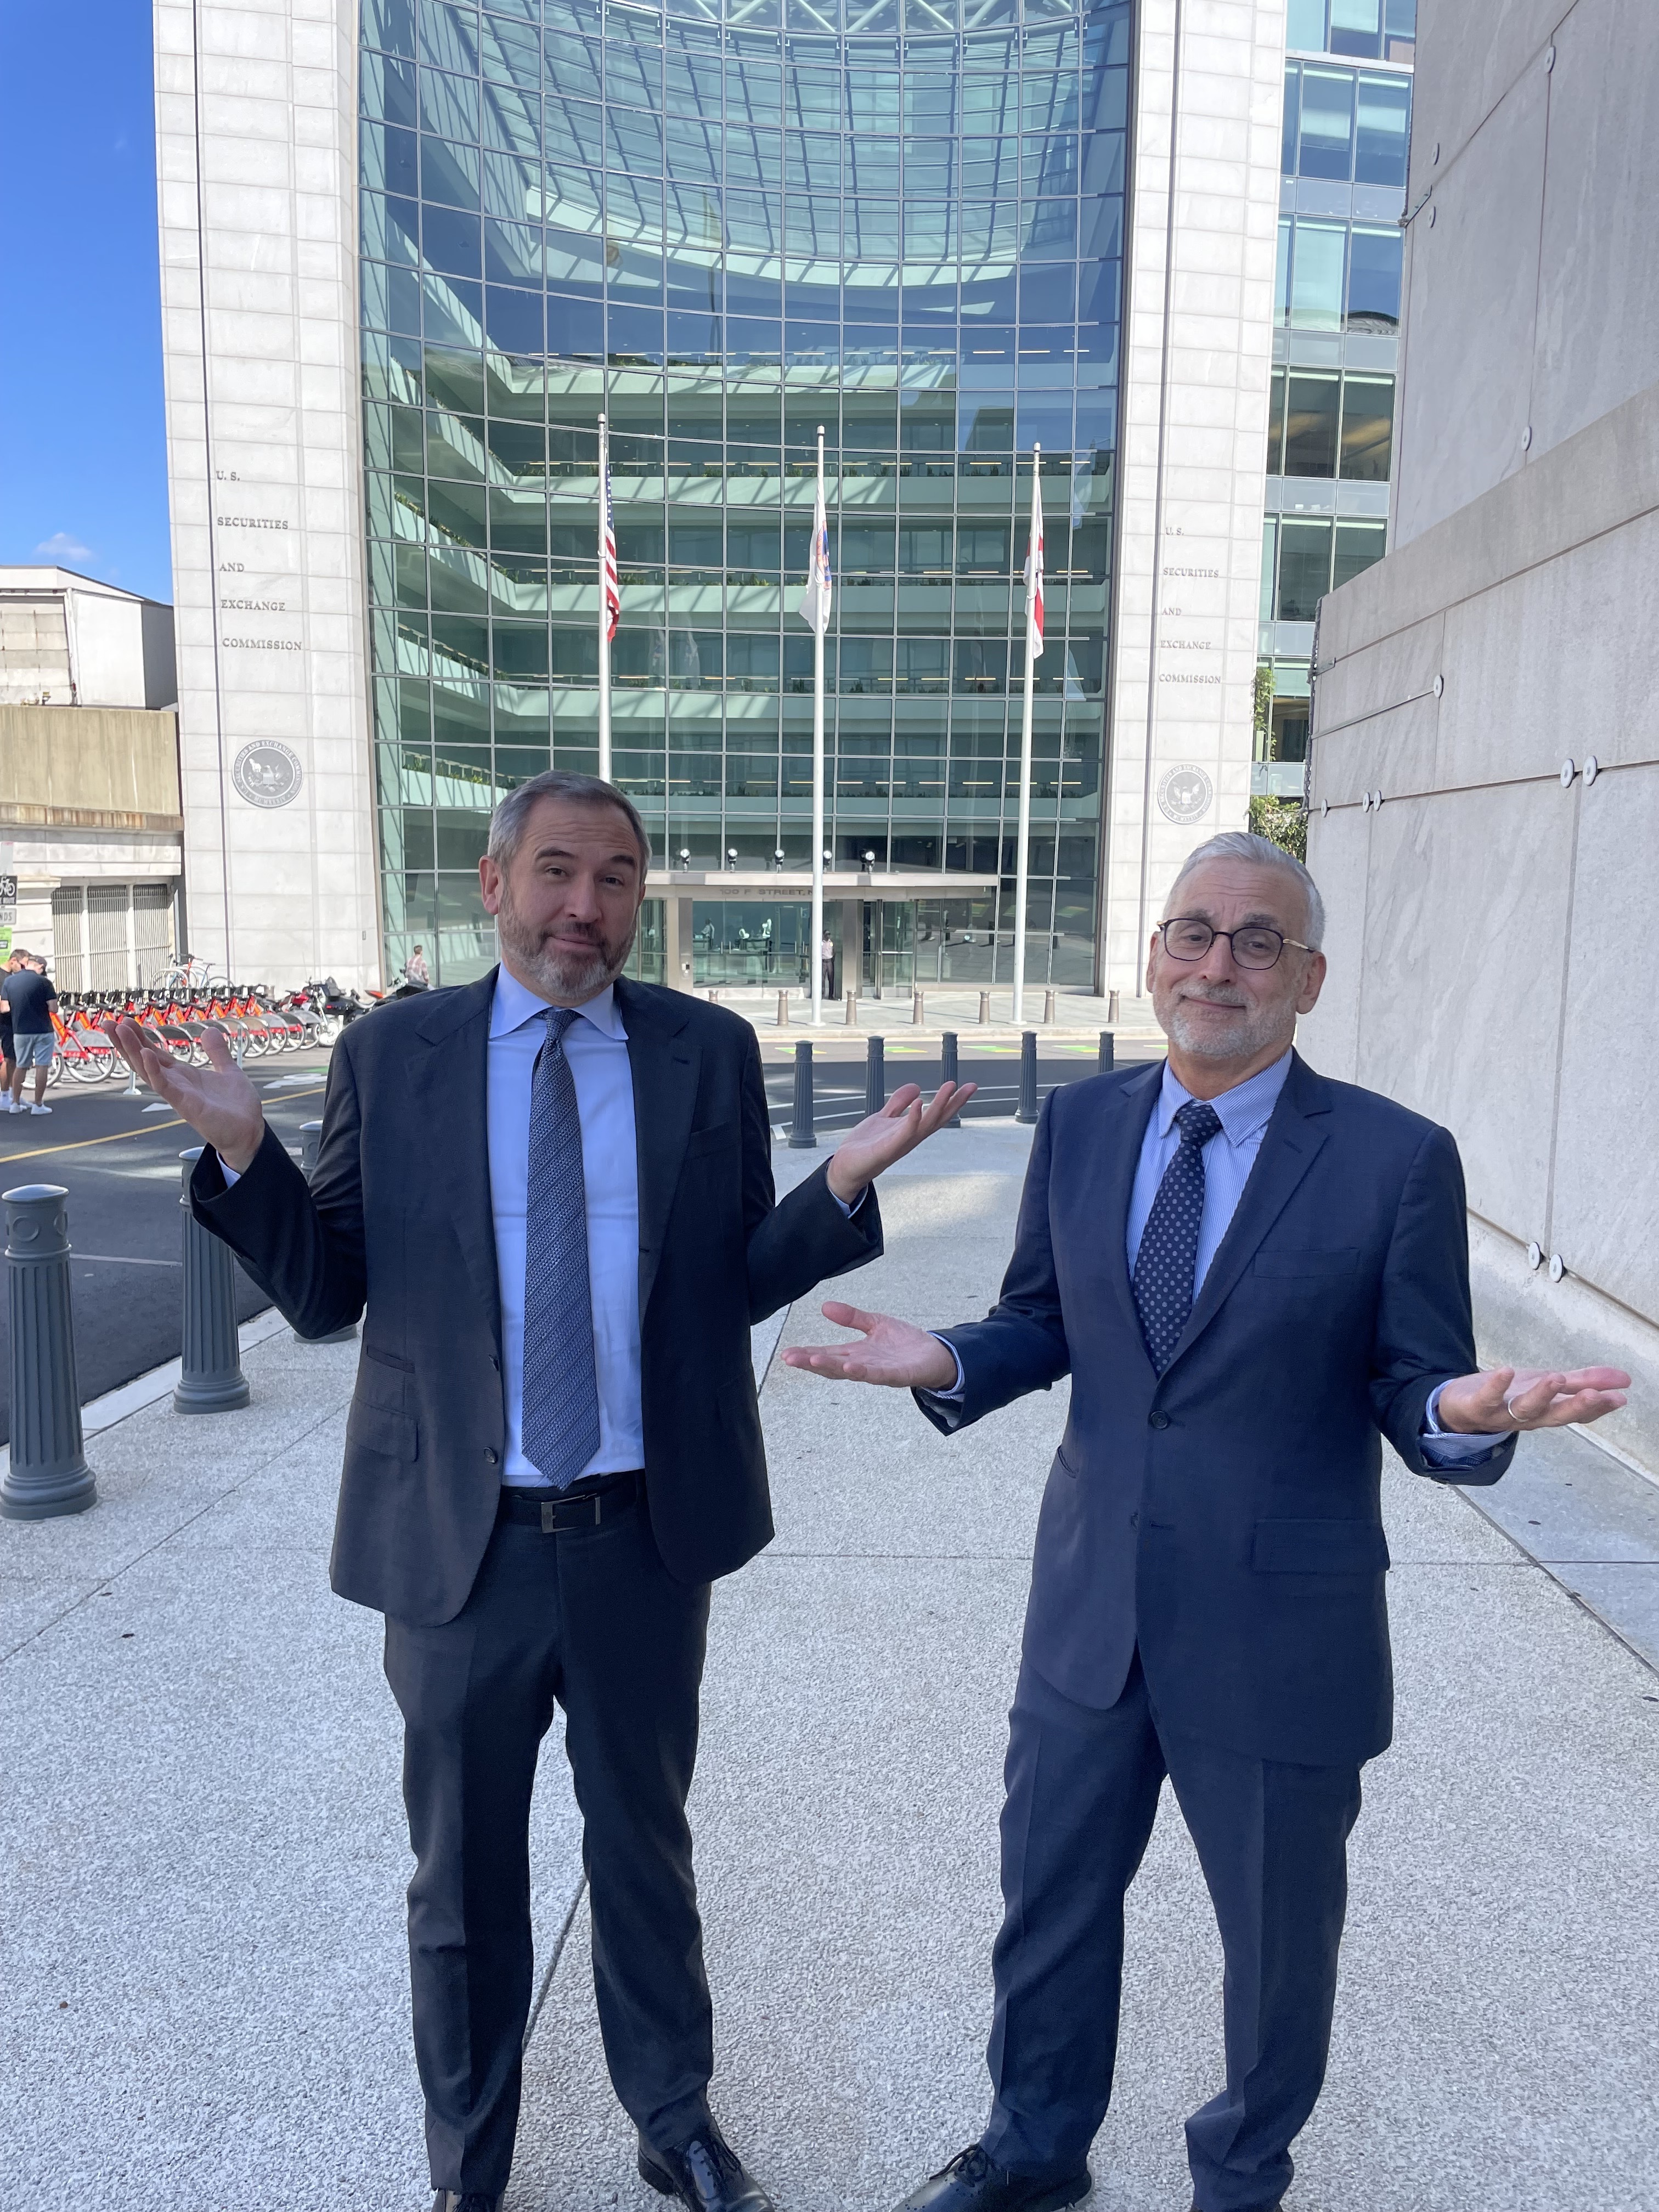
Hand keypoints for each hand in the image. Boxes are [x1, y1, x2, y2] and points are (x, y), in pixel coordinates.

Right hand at [107, 1018, 265, 1172]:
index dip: (140, 1038)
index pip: (154, 1054)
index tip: (124, 1021)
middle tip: (107, 1023)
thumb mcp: (228, 1072)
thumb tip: (210, 1031)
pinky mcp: (186, 1105)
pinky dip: (155, 1071)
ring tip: (120, 1031)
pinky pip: (166, 1087)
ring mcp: (178, 1095)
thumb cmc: (236, 1107)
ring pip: (148, 1071)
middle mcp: (175, 1084)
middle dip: (125, 1042)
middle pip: (143, 1061)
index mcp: (183, 1076)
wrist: (249, 1133)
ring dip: (133, 1051)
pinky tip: (146, 1055)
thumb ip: (217, 1053)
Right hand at [781, 1301, 959, 1388]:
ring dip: (831, 1367)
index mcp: (856, 1353)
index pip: (826, 1354)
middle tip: (790, 1359)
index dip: (807, 1354)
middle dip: (810, 1362)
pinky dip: (862, 1372)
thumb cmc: (905, 1343)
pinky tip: (849, 1367)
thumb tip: (825, 1306)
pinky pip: (877, 1375)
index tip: (787, 1354)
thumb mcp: (875, 1324)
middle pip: (832, 1365)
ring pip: (850, 1372)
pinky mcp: (897, 1375)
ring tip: (811, 1361)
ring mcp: (879, 1372)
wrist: (937, 1354)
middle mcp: (863, 1365)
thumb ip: (852, 1317)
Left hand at [824, 1081, 976, 1203]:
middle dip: (955, 1103)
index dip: (953, 1101)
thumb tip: (916, 1087)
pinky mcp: (887, 1149)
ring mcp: (900, 1144)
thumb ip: (898, 1103)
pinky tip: (919, 1103)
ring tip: (950, 1086)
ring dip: (939, 1105)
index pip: (937, 1114)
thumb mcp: (884, 1118)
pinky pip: (904, 1133)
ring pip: (925, 1124)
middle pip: (938, 1119)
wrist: (845, 1167)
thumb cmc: (865, 1146)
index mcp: (911, 1130)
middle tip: (971, 1086)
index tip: (969, 1086)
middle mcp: (910, 1138)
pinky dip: (914, 1119)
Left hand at [1435, 1363, 1630, 1433]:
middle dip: (1577, 1406)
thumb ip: (1583, 1382)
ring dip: (1542, 1395)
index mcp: (1547, 1412)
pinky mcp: (1477, 1406)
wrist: (1458, 1406)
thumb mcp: (1547, 1384)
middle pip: (1555, 1415)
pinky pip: (1488, 1398)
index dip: (1598, 1407)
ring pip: (1525, 1409)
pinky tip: (1507, 1370)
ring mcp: (1502, 1414)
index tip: (1620, 1397)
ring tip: (1557, 1378)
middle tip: (1597, 1395)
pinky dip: (1497, 1386)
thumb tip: (1624, 1380)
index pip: (1576, 1413)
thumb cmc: (1509, 1395)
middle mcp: (1528, 1418)